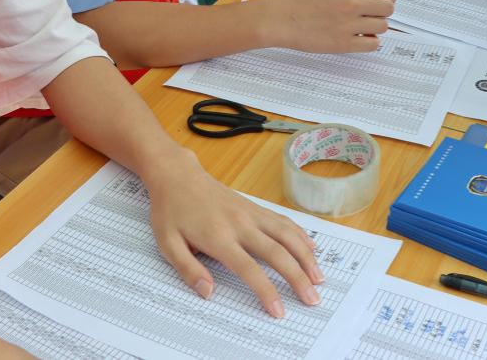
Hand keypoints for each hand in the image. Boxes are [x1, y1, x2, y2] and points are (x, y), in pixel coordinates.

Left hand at [146, 150, 322, 316]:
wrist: (178, 176)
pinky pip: (283, 221)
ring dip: (306, 256)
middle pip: (277, 253)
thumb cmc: (171, 212)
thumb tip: (208, 292)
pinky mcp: (255, 206)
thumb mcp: (168, 244)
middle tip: (313, 298)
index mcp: (218, 237)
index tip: (279, 310)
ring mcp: (251, 213)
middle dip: (298, 277)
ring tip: (319, 277)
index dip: (266, 291)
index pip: (249, 269)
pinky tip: (311, 247)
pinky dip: (300, 235)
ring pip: (287, 234)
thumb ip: (188, 270)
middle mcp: (240, 224)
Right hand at [270, 0, 395, 52]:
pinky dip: (369, 43)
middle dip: (383, 14)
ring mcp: (349, 24)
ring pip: (383, 27)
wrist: (283, 20)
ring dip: (376, 29)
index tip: (385, 3)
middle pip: (388, 9)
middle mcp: (352, 3)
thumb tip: (380, 2)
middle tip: (371, 18)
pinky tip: (359, 39)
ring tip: (362, 29)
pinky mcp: (344, 43)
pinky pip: (373, 44)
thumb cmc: (305, 4)